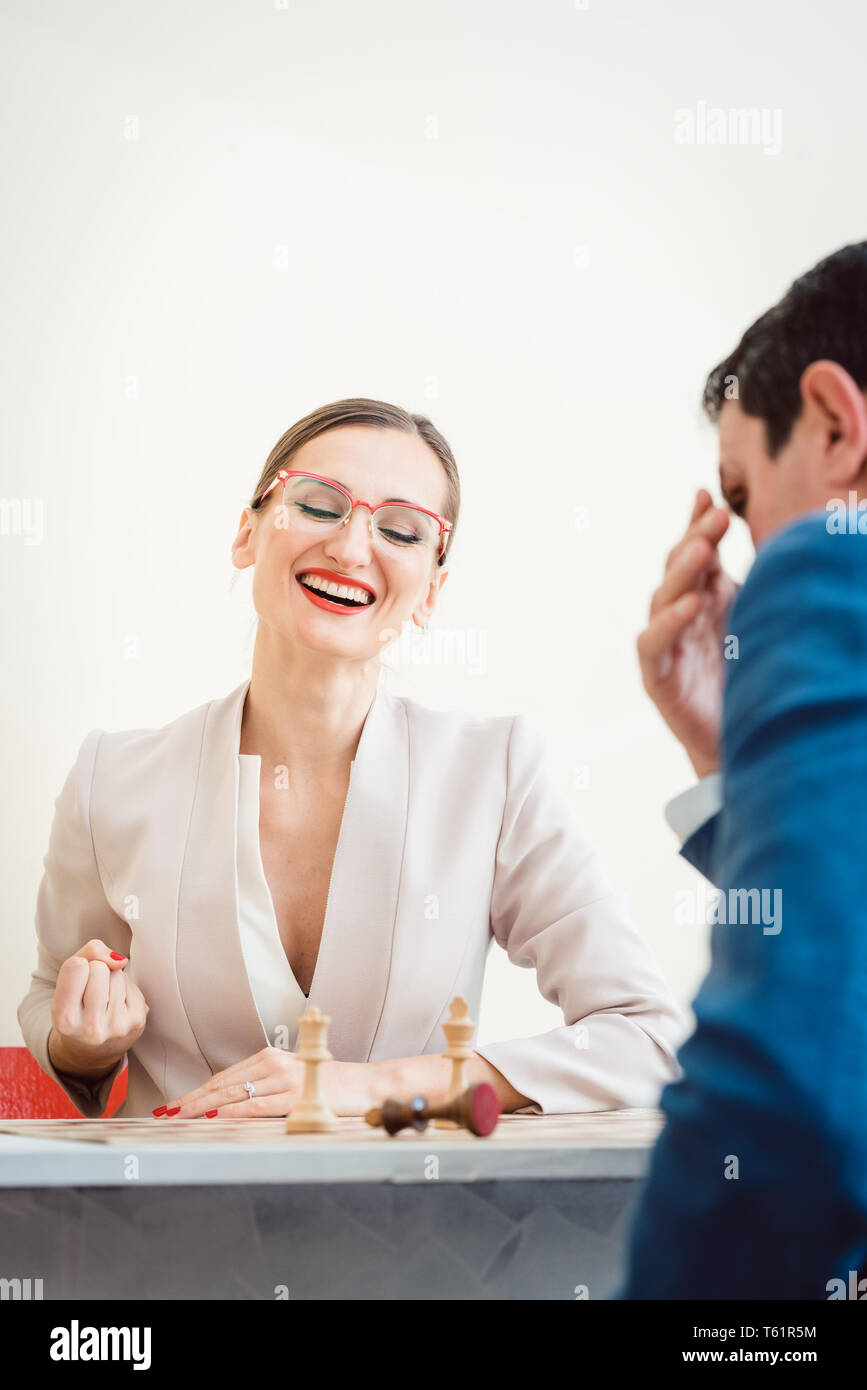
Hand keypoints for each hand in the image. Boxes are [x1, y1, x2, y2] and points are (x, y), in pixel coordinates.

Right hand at [49, 937, 146, 1079]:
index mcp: (64, 1018)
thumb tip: (120, 960)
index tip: (76, 983)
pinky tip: (116, 1006)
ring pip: (118, 974)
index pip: (77, 966)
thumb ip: (88, 954)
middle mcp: (90, 1028)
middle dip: (96, 972)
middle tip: (90, 993)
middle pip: (99, 969)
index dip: (78, 967)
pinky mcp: (137, 1022)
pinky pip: (133, 984)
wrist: (90, 1050)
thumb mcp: (66, 982)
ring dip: (111, 980)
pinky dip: (125, 988)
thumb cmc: (76, 1006)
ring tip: (103, 1001)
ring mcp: (117, 1027)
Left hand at [159, 1045, 390, 1117]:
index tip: (174, 1105)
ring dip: (202, 1107)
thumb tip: (232, 1105)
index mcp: (270, 1057)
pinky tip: (213, 1117)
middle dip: (190, 1100)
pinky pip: (256, 1105)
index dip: (196, 1091)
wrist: (365, 1084)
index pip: (224, 1076)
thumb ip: (266, 1087)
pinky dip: (231, 1111)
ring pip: (233, 1094)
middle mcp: (274, 1064)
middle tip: (164, 1112)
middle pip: (222, 1084)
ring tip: (178, 1117)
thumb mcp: (294, 1079)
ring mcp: (284, 1079)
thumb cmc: (331, 1084)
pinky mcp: (294, 1096)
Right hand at [637, 489, 738, 778]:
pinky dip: (669, 623)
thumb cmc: (746, 677)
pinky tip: (691, 605)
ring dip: (681, 574)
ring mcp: (664, 646)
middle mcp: (678, 617)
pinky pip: (654, 644)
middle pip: (677, 570)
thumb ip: (752, 581)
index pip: (694, 552)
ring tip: (703, 551)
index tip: (709, 494)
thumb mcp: (752, 619)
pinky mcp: (657, 678)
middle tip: (718, 516)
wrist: (739, 738)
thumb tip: (766, 536)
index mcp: (701, 598)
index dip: (696, 524)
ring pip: (661, 600)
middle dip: (695, 540)